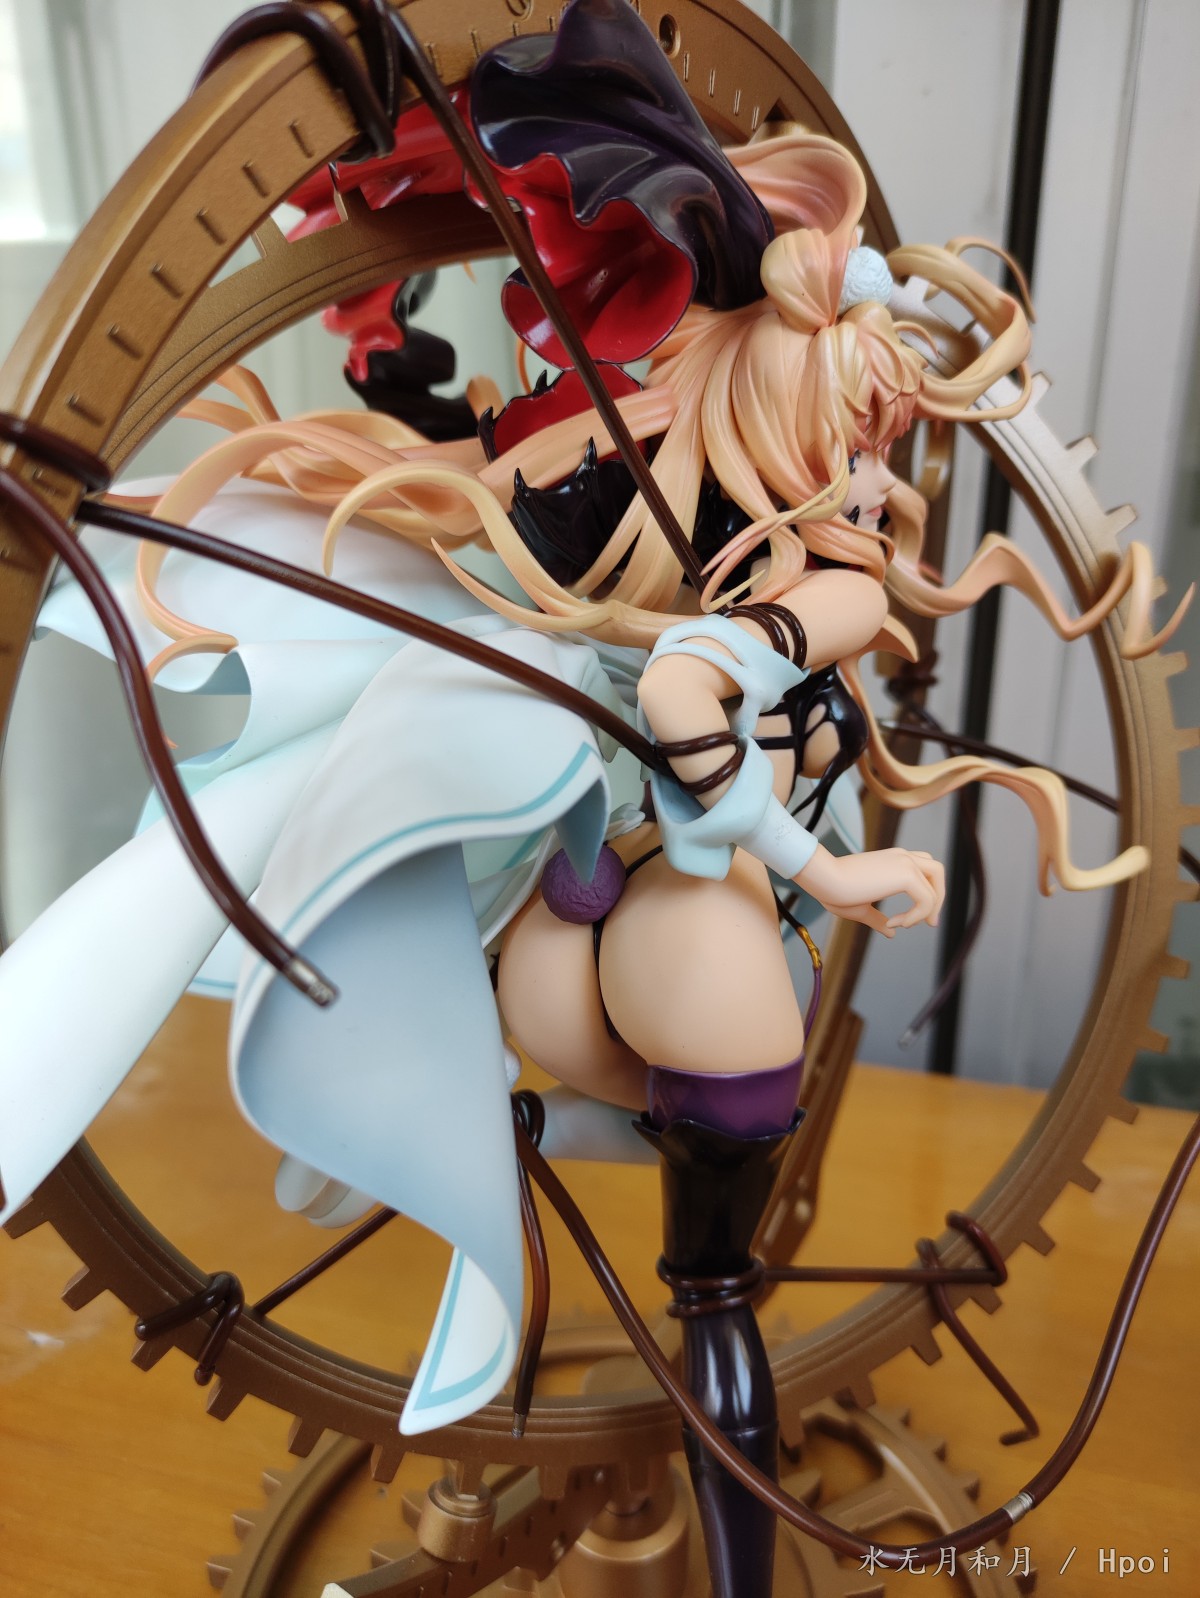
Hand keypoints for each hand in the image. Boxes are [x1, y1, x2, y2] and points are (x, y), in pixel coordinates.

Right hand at [794, 845, 945, 936]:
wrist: (824, 878)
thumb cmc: (834, 890)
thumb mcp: (860, 907)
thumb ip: (877, 918)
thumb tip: (891, 933)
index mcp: (893, 859)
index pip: (924, 868)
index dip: (926, 893)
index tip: (912, 920)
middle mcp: (902, 857)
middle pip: (937, 871)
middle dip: (937, 898)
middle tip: (929, 922)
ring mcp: (905, 862)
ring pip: (937, 883)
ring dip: (930, 908)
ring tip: (908, 924)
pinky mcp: (906, 874)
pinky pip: (926, 899)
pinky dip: (916, 916)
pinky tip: (895, 923)